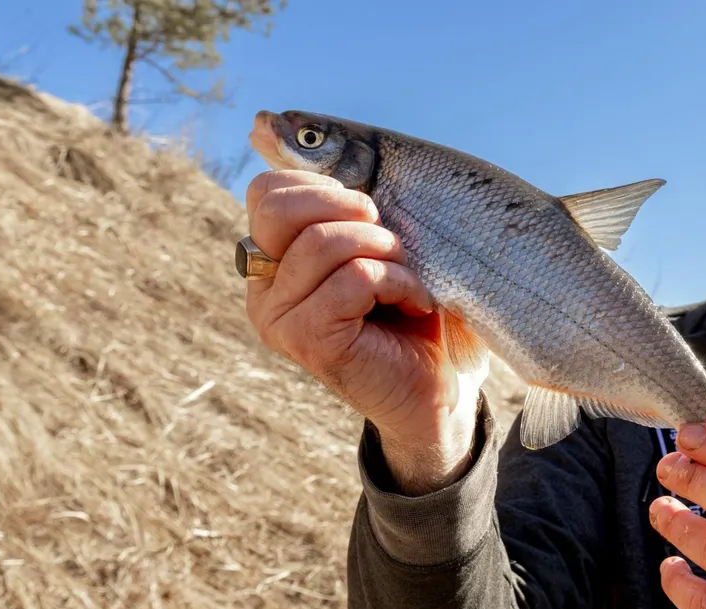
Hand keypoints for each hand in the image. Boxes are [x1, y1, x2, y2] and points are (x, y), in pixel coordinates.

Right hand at [243, 170, 486, 494]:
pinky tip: (413, 305)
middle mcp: (262, 290)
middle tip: (390, 240)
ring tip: (408, 281)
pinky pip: (353, 278)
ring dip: (386, 252)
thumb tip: (263, 123)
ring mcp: (278, 319)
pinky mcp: (308, 341)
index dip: (328, 189)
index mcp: (271, 261)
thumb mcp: (376, 239)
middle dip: (351, 210)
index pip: (267, 190)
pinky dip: (398, 283)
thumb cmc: (414, 307)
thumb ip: (334, 197)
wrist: (443, 387)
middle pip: (281, 207)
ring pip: (325, 242)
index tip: (371, 217)